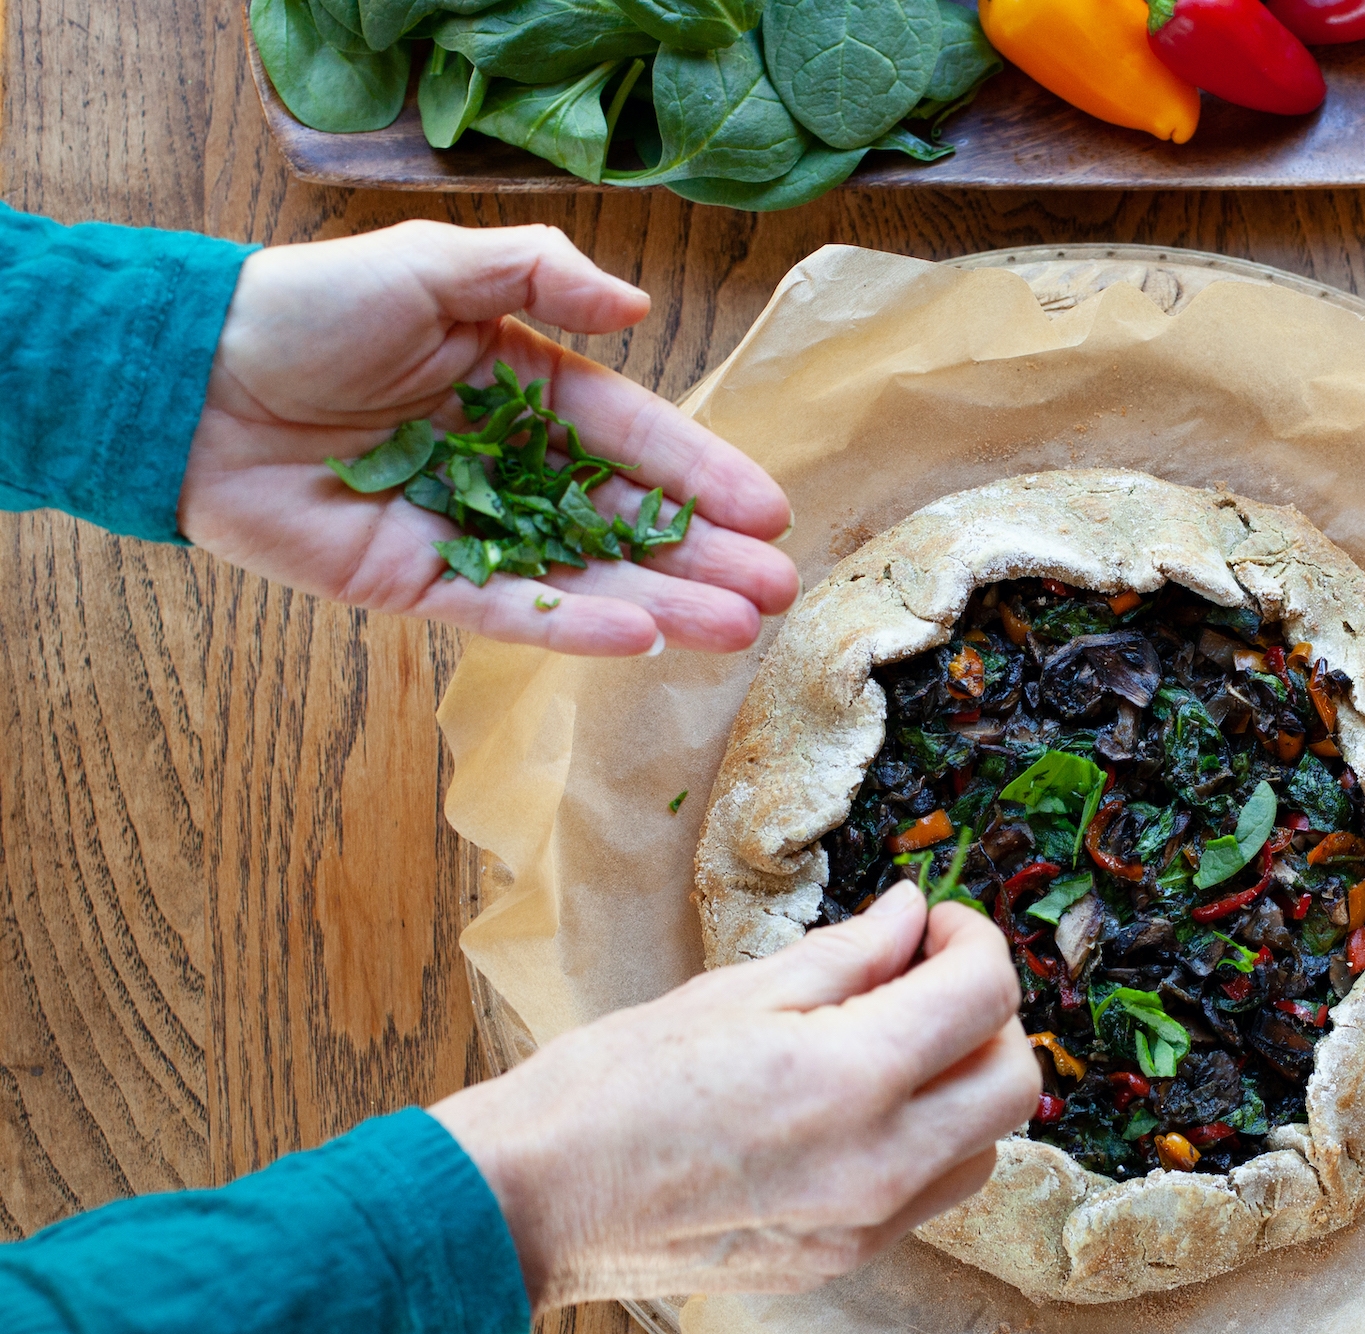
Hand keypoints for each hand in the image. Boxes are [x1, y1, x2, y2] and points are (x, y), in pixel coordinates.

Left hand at [179, 220, 798, 655]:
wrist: (189, 382)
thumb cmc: (304, 309)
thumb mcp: (430, 267)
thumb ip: (535, 275)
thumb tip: (636, 309)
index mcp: (521, 386)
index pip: (632, 438)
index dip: (701, 474)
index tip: (768, 512)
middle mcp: (506, 466)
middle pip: (625, 521)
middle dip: (704, 557)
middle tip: (776, 591)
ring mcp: (468, 531)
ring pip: (584, 576)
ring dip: (663, 604)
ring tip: (736, 628)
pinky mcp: (418, 586)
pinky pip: (507, 610)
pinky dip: (572, 626)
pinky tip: (641, 637)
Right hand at [430, 883, 1036, 1308]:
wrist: (530, 1203)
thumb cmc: (610, 1087)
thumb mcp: (732, 993)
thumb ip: (846, 957)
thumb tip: (911, 917)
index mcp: (852, 1078)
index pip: (984, 995)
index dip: (973, 940)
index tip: (935, 923)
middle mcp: (879, 1163)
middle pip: (1013, 1081)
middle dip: (988, 1015)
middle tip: (926, 977)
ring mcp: (865, 1225)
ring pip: (986, 1147)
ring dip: (965, 1086)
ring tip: (893, 1044)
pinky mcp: (841, 1262)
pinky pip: (928, 1195)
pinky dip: (926, 1142)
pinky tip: (859, 1108)